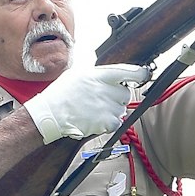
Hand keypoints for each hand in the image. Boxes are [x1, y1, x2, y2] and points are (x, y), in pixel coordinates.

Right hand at [26, 63, 147, 143]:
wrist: (50, 114)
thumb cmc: (61, 95)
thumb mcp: (78, 75)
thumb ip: (98, 75)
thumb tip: (114, 76)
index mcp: (98, 75)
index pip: (128, 72)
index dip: (139, 74)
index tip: (143, 75)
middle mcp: (106, 89)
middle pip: (126, 93)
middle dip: (117, 97)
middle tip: (101, 100)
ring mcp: (108, 106)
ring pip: (122, 109)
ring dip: (112, 111)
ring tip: (93, 110)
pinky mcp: (108, 122)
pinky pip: (117, 123)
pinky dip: (108, 123)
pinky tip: (94, 119)